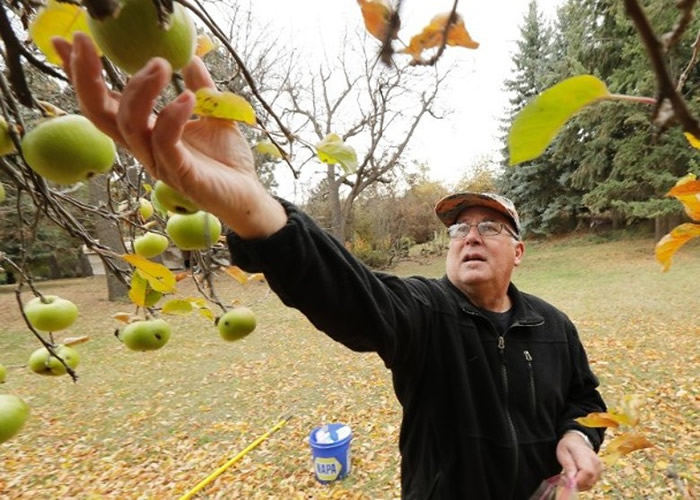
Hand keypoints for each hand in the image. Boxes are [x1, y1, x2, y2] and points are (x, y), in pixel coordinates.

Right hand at [52, 32, 285, 237]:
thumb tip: (190, 56)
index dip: (81, 75)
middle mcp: (144, 148)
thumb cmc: (227, 161)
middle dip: (87, 78)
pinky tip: (187, 98)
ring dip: (140, 90)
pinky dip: (172, 116)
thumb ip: (200, 85)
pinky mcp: (180, 174)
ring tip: (161, 65)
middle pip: (99, 115)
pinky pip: (165, 142)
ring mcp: (159, 163)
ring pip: (128, 125)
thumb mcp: (213, 113)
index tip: (67, 42)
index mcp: (145, 133)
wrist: (248, 194)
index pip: (103, 103)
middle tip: (85, 43)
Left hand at [556, 431, 602, 490]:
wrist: (577, 441)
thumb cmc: (568, 446)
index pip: (587, 472)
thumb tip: (572, 480)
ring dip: (577, 485)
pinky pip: (590, 484)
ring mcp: (599, 469)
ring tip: (568, 476)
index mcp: (586, 455)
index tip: (565, 480)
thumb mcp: (563, 452)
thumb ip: (568, 466)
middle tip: (563, 478)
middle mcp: (596, 463)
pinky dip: (581, 484)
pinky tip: (574, 477)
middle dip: (575, 484)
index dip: (577, 480)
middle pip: (589, 481)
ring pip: (589, 485)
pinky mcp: (599, 474)